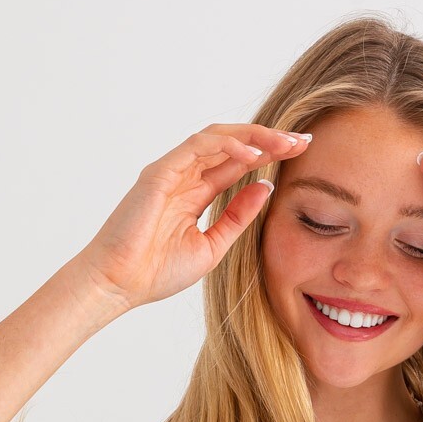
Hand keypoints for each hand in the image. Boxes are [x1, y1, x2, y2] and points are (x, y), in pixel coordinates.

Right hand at [72, 124, 311, 311]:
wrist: (121, 284)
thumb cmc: (157, 272)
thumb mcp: (212, 246)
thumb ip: (238, 216)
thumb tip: (266, 187)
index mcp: (195, 193)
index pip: (237, 164)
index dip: (269, 155)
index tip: (300, 153)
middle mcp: (184, 176)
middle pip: (232, 145)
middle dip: (268, 140)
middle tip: (302, 140)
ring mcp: (172, 171)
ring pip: (218, 138)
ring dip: (254, 137)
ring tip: (285, 142)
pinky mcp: (160, 171)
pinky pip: (198, 146)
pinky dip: (227, 146)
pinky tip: (254, 154)